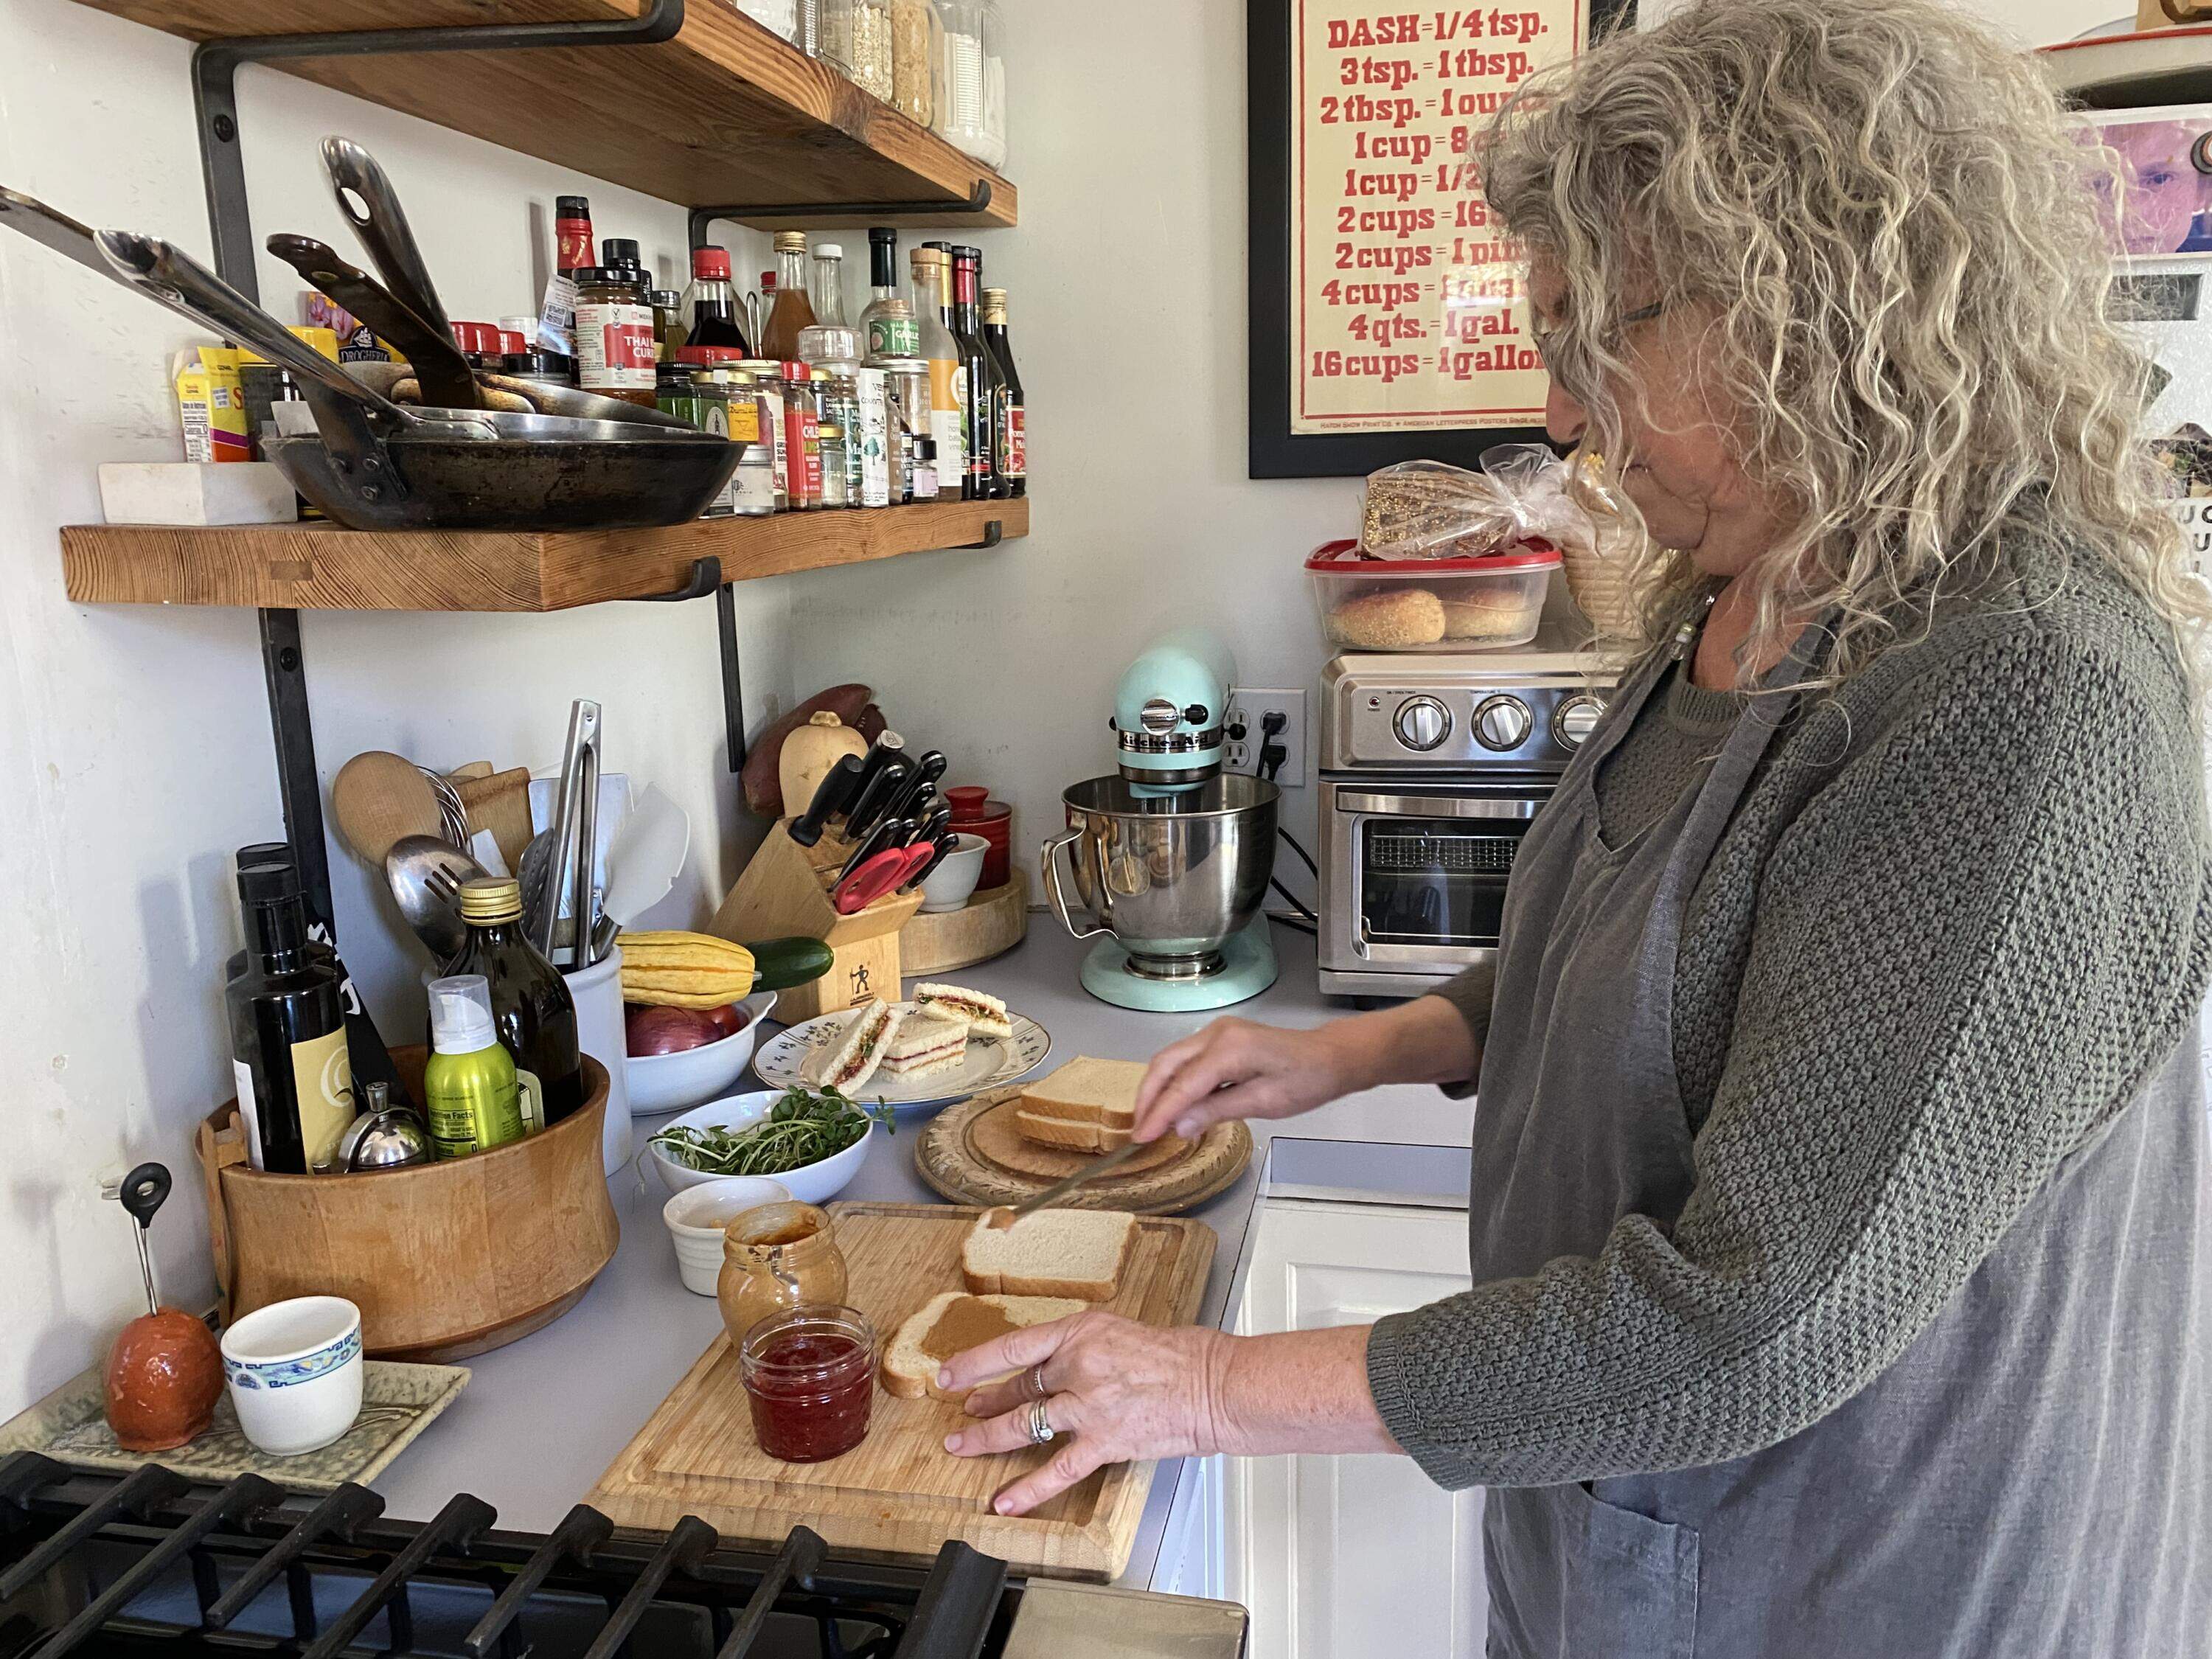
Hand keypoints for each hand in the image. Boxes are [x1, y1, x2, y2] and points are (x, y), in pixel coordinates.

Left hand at [938, 1310, 1231, 1514]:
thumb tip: (1052, 1365)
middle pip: (1018, 1386)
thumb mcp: (1120, 1332)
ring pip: (1024, 1423)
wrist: (1214, 1383)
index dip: (976, 1361)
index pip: (1015, 1346)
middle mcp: (1080, 1365)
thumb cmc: (1179, 1356)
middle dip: (985, 1400)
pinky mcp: (1105, 1442)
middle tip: (964, 1408)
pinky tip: (1004, 1500)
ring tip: (962, 1446)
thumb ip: (1083, 1347)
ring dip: (987, 1437)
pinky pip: (1057, 1469)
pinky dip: (1027, 1488)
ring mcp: (1089, 1406)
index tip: (951, 1372)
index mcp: (1082, 1330)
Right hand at [1131, 1017, 1360, 1142]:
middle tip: (1139, 1131)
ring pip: (1172, 1059)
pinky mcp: (1221, 1038)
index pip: (1182, 1085)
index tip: (1141, 1137)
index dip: (1159, 1113)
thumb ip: (1218, 1111)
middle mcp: (1216, 1033)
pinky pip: (1187, 1060)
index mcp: (1229, 1048)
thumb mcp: (1265, 1103)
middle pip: (1166, 1063)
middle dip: (1148, 1098)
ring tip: (1151, 1122)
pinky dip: (1175, 1082)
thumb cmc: (1307, 1081)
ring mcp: (1217, 1032)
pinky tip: (1173, 1106)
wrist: (1331, 1057)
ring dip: (1158, 1089)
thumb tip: (1178, 1127)